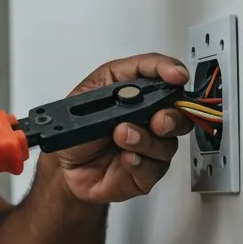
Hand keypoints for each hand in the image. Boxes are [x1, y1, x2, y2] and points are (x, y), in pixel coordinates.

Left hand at [54, 54, 192, 202]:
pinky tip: (125, 158)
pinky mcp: (146, 173)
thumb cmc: (77, 133)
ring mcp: (150, 147)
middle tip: (157, 120)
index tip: (176, 75)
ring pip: (168, 144)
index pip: (160, 74)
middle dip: (172, 115)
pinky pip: (155, 169)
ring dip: (146, 140)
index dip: (170, 71)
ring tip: (121, 137)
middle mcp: (147, 119)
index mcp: (134, 93)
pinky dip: (140, 162)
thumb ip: (111, 86)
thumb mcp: (83, 97)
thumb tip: (133, 90)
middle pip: (178, 113)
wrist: (64, 170)